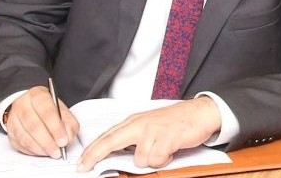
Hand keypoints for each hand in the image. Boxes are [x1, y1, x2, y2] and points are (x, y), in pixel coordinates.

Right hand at [2, 85, 78, 158]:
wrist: (28, 106)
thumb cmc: (47, 108)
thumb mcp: (61, 109)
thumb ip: (68, 122)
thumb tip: (67, 137)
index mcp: (38, 96)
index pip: (46, 112)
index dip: (56, 128)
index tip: (63, 140)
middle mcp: (23, 105)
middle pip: (34, 126)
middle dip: (48, 142)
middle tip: (58, 150)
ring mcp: (14, 119)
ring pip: (25, 137)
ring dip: (40, 148)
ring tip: (52, 152)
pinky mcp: (10, 132)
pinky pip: (20, 144)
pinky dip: (33, 150)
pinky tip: (42, 151)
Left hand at [77, 96, 220, 171]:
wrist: (199, 113)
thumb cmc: (174, 122)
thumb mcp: (149, 127)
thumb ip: (132, 138)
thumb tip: (115, 155)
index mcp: (134, 121)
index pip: (108, 136)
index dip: (91, 150)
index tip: (80, 163)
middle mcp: (141, 124)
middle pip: (111, 141)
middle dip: (94, 155)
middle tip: (84, 167)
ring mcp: (154, 129)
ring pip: (139, 158)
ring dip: (151, 160)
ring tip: (162, 151)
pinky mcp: (167, 136)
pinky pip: (157, 159)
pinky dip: (164, 159)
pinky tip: (170, 150)